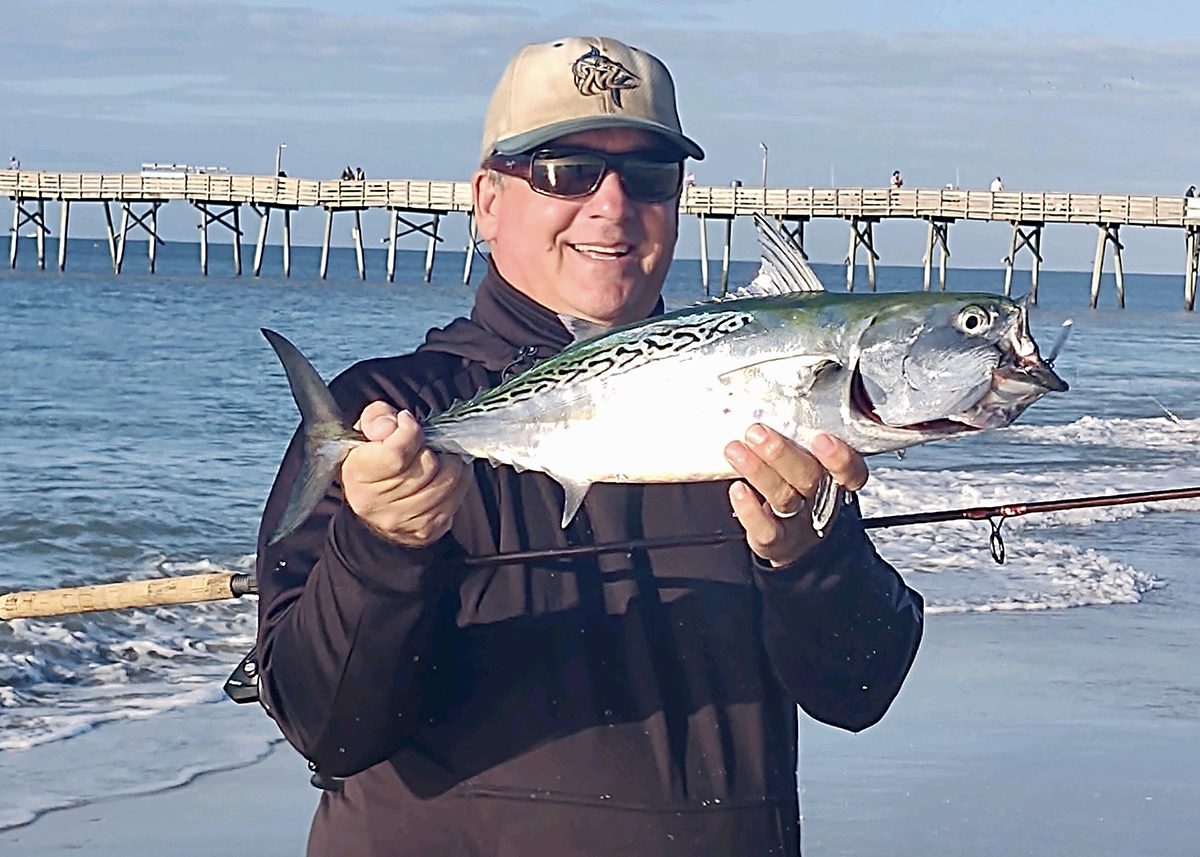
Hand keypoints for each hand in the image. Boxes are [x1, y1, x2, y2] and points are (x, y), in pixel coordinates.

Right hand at [341, 401, 470, 546]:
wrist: (373, 504)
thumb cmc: (372, 459)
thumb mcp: (365, 430)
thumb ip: (377, 418)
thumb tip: (394, 424)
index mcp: (359, 475)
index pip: (397, 454)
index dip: (410, 431)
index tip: (408, 421)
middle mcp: (378, 504)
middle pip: (428, 465)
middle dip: (432, 446)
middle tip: (426, 442)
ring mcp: (404, 520)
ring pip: (448, 480)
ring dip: (450, 462)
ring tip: (439, 456)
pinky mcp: (427, 529)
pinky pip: (457, 496)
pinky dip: (458, 480)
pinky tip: (444, 474)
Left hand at [724, 425, 868, 566]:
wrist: (790, 536)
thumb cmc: (794, 484)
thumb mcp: (804, 458)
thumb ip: (795, 435)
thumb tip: (767, 398)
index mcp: (835, 478)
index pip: (852, 471)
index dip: (840, 458)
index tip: (821, 439)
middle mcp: (821, 501)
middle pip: (809, 479)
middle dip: (782, 454)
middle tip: (757, 432)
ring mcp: (799, 523)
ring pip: (784, 498)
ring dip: (758, 472)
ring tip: (735, 450)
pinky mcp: (776, 541)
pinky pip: (766, 530)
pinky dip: (750, 510)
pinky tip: (737, 489)